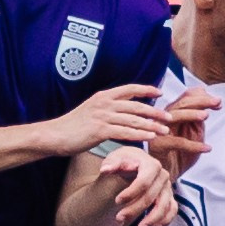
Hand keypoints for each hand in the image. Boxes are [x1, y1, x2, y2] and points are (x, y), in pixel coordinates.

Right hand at [46, 84, 171, 155]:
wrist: (54, 135)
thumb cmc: (72, 127)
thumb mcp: (91, 111)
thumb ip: (107, 109)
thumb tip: (122, 112)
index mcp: (103, 96)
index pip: (130, 88)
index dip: (146, 89)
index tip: (160, 92)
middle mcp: (105, 103)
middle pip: (137, 105)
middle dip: (155, 111)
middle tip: (170, 117)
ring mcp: (102, 116)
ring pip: (133, 119)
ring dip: (152, 125)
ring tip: (165, 130)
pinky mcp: (100, 130)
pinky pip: (125, 132)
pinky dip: (140, 134)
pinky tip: (151, 137)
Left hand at [99, 145, 177, 225]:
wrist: (136, 163)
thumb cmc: (125, 161)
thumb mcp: (116, 158)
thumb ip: (111, 164)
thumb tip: (105, 170)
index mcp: (151, 165)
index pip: (144, 182)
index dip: (131, 193)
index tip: (117, 201)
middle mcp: (163, 175)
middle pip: (151, 197)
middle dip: (135, 210)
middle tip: (119, 218)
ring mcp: (168, 187)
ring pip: (164, 206)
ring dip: (152, 219)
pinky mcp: (170, 197)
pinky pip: (172, 210)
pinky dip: (166, 220)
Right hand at [150, 86, 219, 173]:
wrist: (170, 174)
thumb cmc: (180, 154)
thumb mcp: (194, 132)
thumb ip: (198, 116)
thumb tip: (203, 91)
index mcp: (172, 113)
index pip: (186, 98)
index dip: (202, 97)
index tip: (218, 101)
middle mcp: (164, 119)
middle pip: (181, 104)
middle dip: (200, 101)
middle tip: (216, 102)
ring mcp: (159, 131)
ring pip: (175, 117)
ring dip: (191, 115)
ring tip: (206, 116)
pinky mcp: (158, 145)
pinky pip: (177, 143)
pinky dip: (193, 145)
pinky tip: (207, 148)